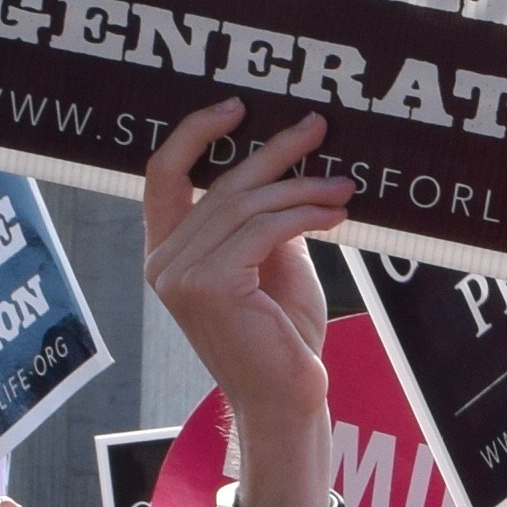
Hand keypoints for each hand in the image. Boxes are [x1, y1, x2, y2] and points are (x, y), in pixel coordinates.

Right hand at [139, 100, 347, 431]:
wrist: (286, 399)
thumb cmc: (281, 337)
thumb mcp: (272, 264)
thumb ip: (265, 220)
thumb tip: (289, 169)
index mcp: (167, 252)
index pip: (162, 176)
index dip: (194, 133)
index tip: (238, 107)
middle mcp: (163, 262)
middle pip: (219, 184)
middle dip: (276, 153)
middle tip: (319, 129)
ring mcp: (180, 275)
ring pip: (245, 204)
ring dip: (302, 188)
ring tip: (343, 186)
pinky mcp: (208, 285)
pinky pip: (263, 229)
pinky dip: (305, 214)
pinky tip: (338, 214)